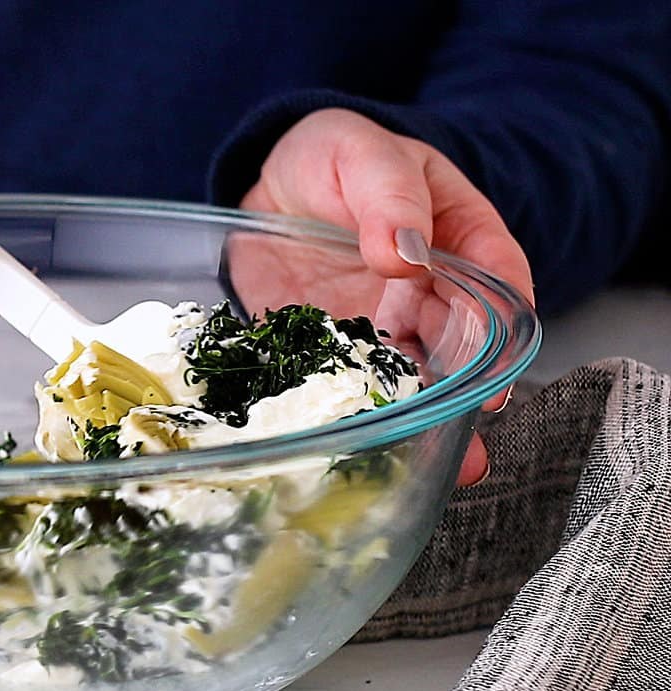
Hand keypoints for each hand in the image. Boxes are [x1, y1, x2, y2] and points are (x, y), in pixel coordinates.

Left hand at [240, 108, 535, 485]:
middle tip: (474, 426)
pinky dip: (363, 415)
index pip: (498, 274)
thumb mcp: (356, 152)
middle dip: (475, 385)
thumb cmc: (326, 157)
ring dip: (431, 415)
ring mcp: (385, 324)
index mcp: (456, 231)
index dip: (504, 317)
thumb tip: (404, 251)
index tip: (501, 357)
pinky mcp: (339, 349)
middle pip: (465, 339)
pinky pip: (355, 385)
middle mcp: (431, 288)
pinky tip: (364, 445)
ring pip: (417, 373)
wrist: (264, 187)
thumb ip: (386, 192)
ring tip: (438, 458)